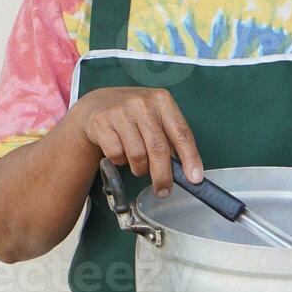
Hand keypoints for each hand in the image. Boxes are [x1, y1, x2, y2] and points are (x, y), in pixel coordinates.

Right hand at [71, 87, 203, 197]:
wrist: (97, 104)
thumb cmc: (133, 114)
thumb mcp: (155, 116)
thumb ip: (170, 138)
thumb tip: (185, 170)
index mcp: (162, 100)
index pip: (181, 133)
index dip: (190, 158)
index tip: (194, 178)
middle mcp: (142, 104)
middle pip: (158, 148)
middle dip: (163, 175)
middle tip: (164, 190)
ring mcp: (120, 112)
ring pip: (137, 155)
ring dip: (139, 168)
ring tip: (138, 163)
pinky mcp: (102, 123)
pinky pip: (117, 155)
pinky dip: (120, 161)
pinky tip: (120, 151)